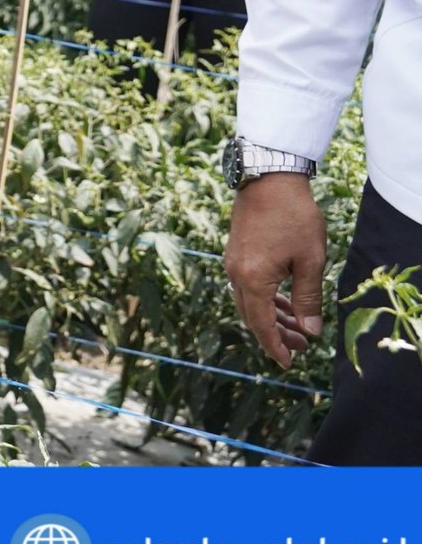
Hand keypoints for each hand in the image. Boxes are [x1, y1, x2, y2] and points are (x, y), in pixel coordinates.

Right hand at [224, 173, 325, 368]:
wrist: (269, 180)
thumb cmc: (293, 218)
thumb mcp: (310, 261)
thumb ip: (308, 298)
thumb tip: (310, 330)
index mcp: (253, 279)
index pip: (262, 324)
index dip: (275, 346)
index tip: (289, 362)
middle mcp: (236, 275)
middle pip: (252, 317)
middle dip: (275, 335)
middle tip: (301, 347)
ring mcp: (233, 264)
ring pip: (249, 303)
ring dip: (272, 317)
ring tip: (297, 327)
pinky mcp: (236, 254)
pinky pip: (247, 287)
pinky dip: (265, 300)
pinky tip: (283, 301)